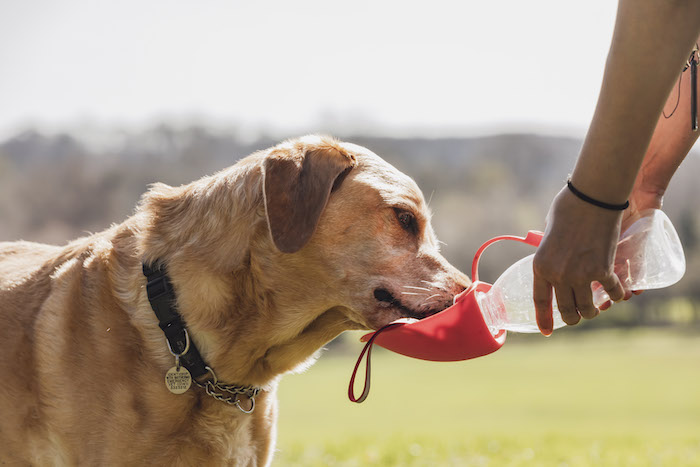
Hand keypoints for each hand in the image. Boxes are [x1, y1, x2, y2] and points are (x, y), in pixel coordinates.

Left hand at [532, 187, 626, 334]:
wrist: (590, 198)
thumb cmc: (567, 210)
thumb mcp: (548, 236)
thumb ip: (552, 254)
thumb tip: (556, 261)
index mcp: (540, 266)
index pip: (540, 301)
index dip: (544, 318)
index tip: (546, 332)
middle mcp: (558, 275)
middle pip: (565, 309)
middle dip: (572, 318)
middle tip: (576, 317)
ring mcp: (580, 275)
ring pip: (587, 308)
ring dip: (592, 311)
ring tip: (594, 309)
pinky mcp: (602, 271)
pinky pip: (610, 292)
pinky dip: (615, 295)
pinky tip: (617, 294)